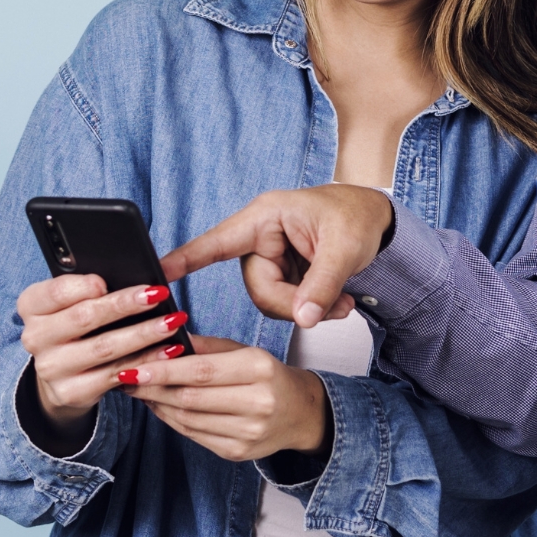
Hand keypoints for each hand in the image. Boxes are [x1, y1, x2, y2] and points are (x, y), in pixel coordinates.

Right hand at [16, 274, 189, 452]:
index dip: (81, 286)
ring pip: (104, 347)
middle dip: (125, 305)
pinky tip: (170, 349)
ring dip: (144, 333)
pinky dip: (147, 360)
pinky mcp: (71, 392)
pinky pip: (116, 374)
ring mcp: (51, 368)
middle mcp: (35, 337)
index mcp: (33, 306)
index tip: (106, 281)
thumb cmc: (79, 321)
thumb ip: (94, 286)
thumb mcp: (76, 299)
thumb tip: (137, 277)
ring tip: (173, 321)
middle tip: (158, 294)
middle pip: (84, 317)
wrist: (64, 371)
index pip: (55, 292)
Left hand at [121, 334, 328, 461]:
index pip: (202, 371)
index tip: (133, 366)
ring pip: (188, 419)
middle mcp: (256, 402)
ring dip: (158, 404)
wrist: (300, 413)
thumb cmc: (269, 375)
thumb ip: (208, 347)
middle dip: (153, 387)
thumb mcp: (246, 351)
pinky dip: (172, 420)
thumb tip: (166, 338)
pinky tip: (161, 406)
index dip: (164, 370)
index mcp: (259, 368)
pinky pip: (194, 435)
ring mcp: (247, 432)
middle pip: (191, 397)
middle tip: (125, 377)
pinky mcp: (237, 452)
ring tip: (140, 390)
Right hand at [160, 185, 393, 327]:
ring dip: (309, 309)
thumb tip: (303, 319)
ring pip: (272, 301)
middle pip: (259, 289)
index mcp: (266, 217)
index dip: (185, 259)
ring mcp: (271, 256)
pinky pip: (287, 302)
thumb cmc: (360, 217)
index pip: (217, 242)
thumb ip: (322, 285)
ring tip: (344, 303)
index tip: (156, 273)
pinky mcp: (283, 272)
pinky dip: (314, 308)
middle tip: (335, 306)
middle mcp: (262, 236)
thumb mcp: (346, 248)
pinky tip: (340, 302)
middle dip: (296, 304)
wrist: (380, 221)